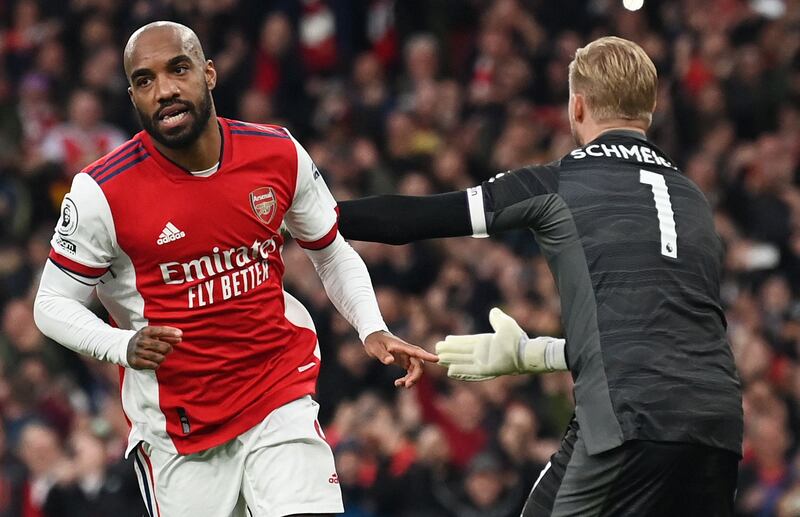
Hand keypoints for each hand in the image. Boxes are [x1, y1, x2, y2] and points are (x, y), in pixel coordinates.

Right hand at [127, 326, 181, 369]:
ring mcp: (138, 351)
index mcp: (146, 331)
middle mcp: (141, 341)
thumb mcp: (153, 334)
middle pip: (164, 347)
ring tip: (159, 355)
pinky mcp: (136, 361)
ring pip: (160, 358)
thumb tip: (180, 338)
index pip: (161, 331)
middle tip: (168, 349)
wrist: (125, 348)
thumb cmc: (145, 339)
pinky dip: (157, 364)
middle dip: (169, 349)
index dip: (172, 333)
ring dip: (162, 357)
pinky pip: (154, 365)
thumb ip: (167, 335)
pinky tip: (154, 361)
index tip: (180, 335)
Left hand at [364, 331, 437, 387]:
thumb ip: (382, 354)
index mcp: (402, 346)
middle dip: (416, 376)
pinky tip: (398, 383)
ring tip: (399, 384)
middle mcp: (407, 351)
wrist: (373, 337)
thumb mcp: (375, 348)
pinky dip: (407, 378)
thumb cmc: (374, 341)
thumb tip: (390, 361)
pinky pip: (411, 371)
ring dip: (411, 379)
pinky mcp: (404, 361)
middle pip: (419, 363)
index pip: (417, 351)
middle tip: (407, 385)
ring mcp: (407, 356)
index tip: (437, 359)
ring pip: (416, 369)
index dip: (427, 356)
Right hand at [437, 308, 566, 380]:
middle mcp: (483, 353)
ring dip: (451, 360)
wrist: (525, 352)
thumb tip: (494, 311)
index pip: (467, 342)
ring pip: (463, 361)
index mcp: (486, 343)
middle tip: (436, 350)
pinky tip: (450, 371)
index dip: (456, 342)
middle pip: (462, 352)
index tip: (445, 339)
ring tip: (439, 359)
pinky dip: (461, 371)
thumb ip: (497, 318)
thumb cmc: (517, 339)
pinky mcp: (486, 370)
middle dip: (450, 351)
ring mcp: (484, 362)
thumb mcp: (505, 324)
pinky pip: (470, 371)